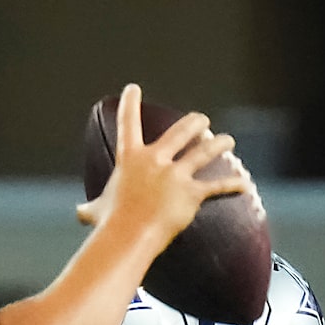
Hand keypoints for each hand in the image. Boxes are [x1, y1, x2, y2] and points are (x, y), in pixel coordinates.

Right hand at [75, 83, 236, 245]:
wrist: (128, 234)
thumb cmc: (110, 224)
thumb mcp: (96, 211)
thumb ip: (90, 208)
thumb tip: (79, 214)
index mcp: (130, 159)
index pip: (127, 125)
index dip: (129, 104)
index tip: (132, 89)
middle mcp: (155, 160)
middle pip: (179, 132)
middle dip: (193, 123)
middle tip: (201, 119)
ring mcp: (176, 175)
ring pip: (203, 152)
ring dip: (218, 144)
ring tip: (227, 140)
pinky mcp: (191, 192)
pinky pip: (217, 187)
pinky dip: (233, 185)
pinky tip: (245, 184)